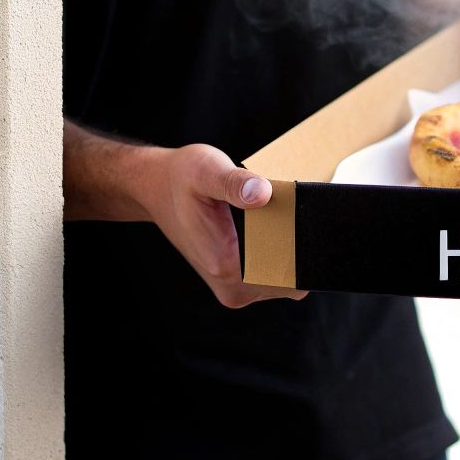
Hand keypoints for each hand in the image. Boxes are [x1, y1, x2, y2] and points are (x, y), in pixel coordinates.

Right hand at [134, 144, 307, 308]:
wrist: (157, 188)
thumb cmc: (181, 178)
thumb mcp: (207, 170)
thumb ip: (235, 183)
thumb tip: (263, 193)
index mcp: (225, 268)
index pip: (289, 276)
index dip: (302, 248)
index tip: (298, 218)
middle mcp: (232, 288)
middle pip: (292, 279)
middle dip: (298, 248)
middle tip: (284, 210)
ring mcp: (235, 289)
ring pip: (285, 279)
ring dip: (288, 250)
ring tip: (270, 216)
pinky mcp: (237, 282)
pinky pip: (274, 274)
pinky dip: (279, 253)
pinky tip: (265, 226)